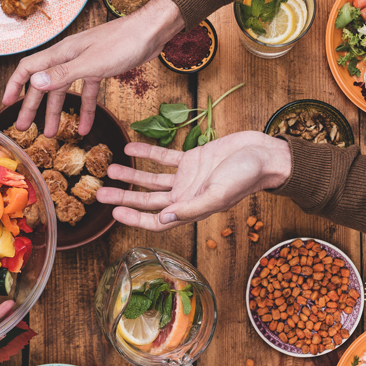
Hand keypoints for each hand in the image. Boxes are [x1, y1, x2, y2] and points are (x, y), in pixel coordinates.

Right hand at [2, 0, 184, 135]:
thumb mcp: (92, 63)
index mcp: (62, 53)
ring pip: (65, 91)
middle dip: (33, 106)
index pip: (29, 68)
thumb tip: (35, 84)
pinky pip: (88, 93)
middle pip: (45, 84)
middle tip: (24, 128)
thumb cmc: (124, 42)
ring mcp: (85, 63)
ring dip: (58, 112)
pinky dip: (86, 110)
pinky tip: (86, 128)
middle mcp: (70, 57)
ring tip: (52, 134)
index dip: (15, 85)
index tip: (7, 104)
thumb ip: (63, 75)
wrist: (151, 31)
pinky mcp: (101, 69)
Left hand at [95, 132, 291, 230]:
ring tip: (110, 169)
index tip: (114, 213)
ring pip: (152, 179)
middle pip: (148, 200)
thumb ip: (191, 208)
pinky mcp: (193, 159)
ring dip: (131, 175)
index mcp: (191, 208)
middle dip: (124, 197)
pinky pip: (165, 157)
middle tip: (100, 192)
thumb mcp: (218, 194)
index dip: (135, 218)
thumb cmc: (247, 176)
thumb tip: (163, 220)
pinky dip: (148, 152)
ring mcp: (188, 177)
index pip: (156, 219)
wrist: (265, 154)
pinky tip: (131, 146)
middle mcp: (186, 195)